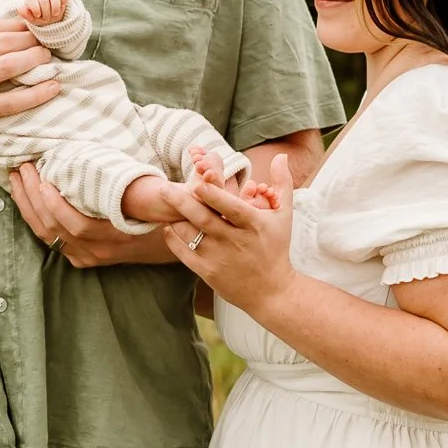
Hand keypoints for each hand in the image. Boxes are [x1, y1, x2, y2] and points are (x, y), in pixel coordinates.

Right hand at [0, 14, 56, 149]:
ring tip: (49, 57)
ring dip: (36, 59)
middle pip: (3, 42)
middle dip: (29, 38)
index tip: (29, 24)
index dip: (13, 24)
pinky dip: (36, 94)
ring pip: (10, 66)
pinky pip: (9, 101)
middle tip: (45, 39)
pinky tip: (53, 87)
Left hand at [11, 162, 177, 267]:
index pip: (77, 225)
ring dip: (28, 207)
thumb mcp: (166, 204)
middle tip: (22, 169)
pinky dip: (36, 219)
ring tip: (17, 180)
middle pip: (54, 227)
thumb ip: (162, 194)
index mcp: (115, 237)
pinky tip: (26, 200)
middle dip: (32, 197)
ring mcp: (88, 257)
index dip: (56, 205)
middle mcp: (97, 252)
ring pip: (47, 235)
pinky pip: (52, 240)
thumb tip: (175, 180)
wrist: (176, 245)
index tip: (43, 179)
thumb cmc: (168, 217)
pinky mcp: (83, 259)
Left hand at [17, 0, 71, 26]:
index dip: (35, 7)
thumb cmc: (41, 18)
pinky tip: (63, 5)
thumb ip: (26, 14)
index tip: (38, 15)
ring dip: (55, 6)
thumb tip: (20, 9)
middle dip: (46, 11)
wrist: (53, 18)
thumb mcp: (32, 19)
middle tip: (47, 18)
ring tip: (55, 14)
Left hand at [162, 153, 297, 312]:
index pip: (231, 208)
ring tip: (165, 201)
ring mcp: (219, 258)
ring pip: (190, 234)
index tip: (197, 182)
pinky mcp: (208, 272)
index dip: (214, 195)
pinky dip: (173, 238)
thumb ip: (282, 183)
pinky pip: (184, 253)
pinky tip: (170, 226)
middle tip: (163, 187)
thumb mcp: (284, 215)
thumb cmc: (277, 248)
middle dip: (181, 202)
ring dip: (175, 217)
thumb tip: (281, 155)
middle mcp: (235, 241)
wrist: (272, 291)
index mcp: (254, 225)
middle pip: (204, 219)